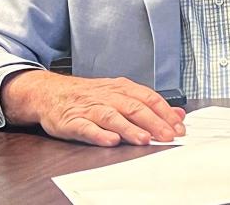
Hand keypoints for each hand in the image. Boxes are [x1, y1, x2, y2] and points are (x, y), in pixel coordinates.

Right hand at [1, 71, 186, 146]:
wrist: (51, 92)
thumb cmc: (89, 95)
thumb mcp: (120, 94)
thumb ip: (149, 104)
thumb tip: (178, 114)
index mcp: (122, 88)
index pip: (149, 98)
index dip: (165, 113)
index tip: (178, 127)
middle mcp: (108, 96)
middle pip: (134, 107)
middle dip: (153, 122)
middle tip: (168, 136)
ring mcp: (90, 108)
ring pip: (113, 116)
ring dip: (130, 129)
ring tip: (144, 139)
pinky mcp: (72, 121)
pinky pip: (86, 127)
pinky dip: (99, 134)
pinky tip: (110, 140)